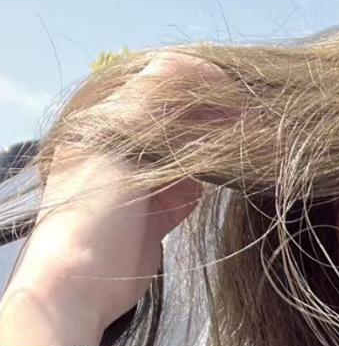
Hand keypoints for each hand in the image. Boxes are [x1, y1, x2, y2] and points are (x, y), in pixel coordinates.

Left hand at [4, 51, 230, 335]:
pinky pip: (187, 193)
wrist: (80, 282)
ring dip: (214, 149)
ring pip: (184, 157)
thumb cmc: (91, 208)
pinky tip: (229, 177)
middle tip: (250, 113)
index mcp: (104, 124)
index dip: (195, 80)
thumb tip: (187, 63)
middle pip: (174, 121)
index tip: (232, 87)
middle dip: (210, 115)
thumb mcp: (119, 141)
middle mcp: (121, 151)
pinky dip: (207, 185)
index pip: (155, 86)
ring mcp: (138, 187)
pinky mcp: (154, 220)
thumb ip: (151, 100)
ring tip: (248, 141)